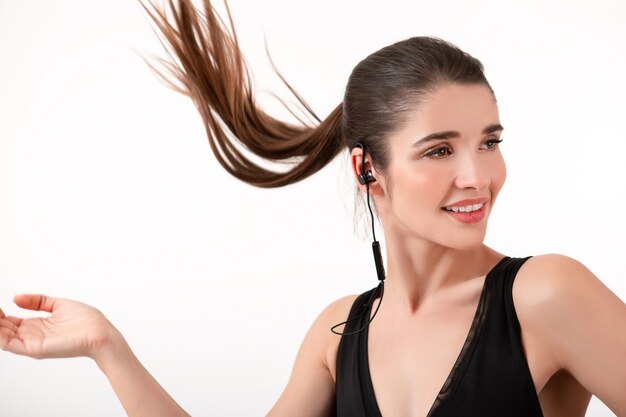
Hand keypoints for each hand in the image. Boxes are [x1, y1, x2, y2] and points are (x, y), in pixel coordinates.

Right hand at [0, 295, 115, 359]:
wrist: (100, 332)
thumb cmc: (86, 321)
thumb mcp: (58, 305)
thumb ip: (38, 301)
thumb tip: (16, 298)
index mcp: (36, 326)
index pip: (8, 322)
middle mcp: (31, 336)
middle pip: (2, 329)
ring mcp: (32, 343)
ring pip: (2, 336)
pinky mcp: (35, 348)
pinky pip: (9, 344)